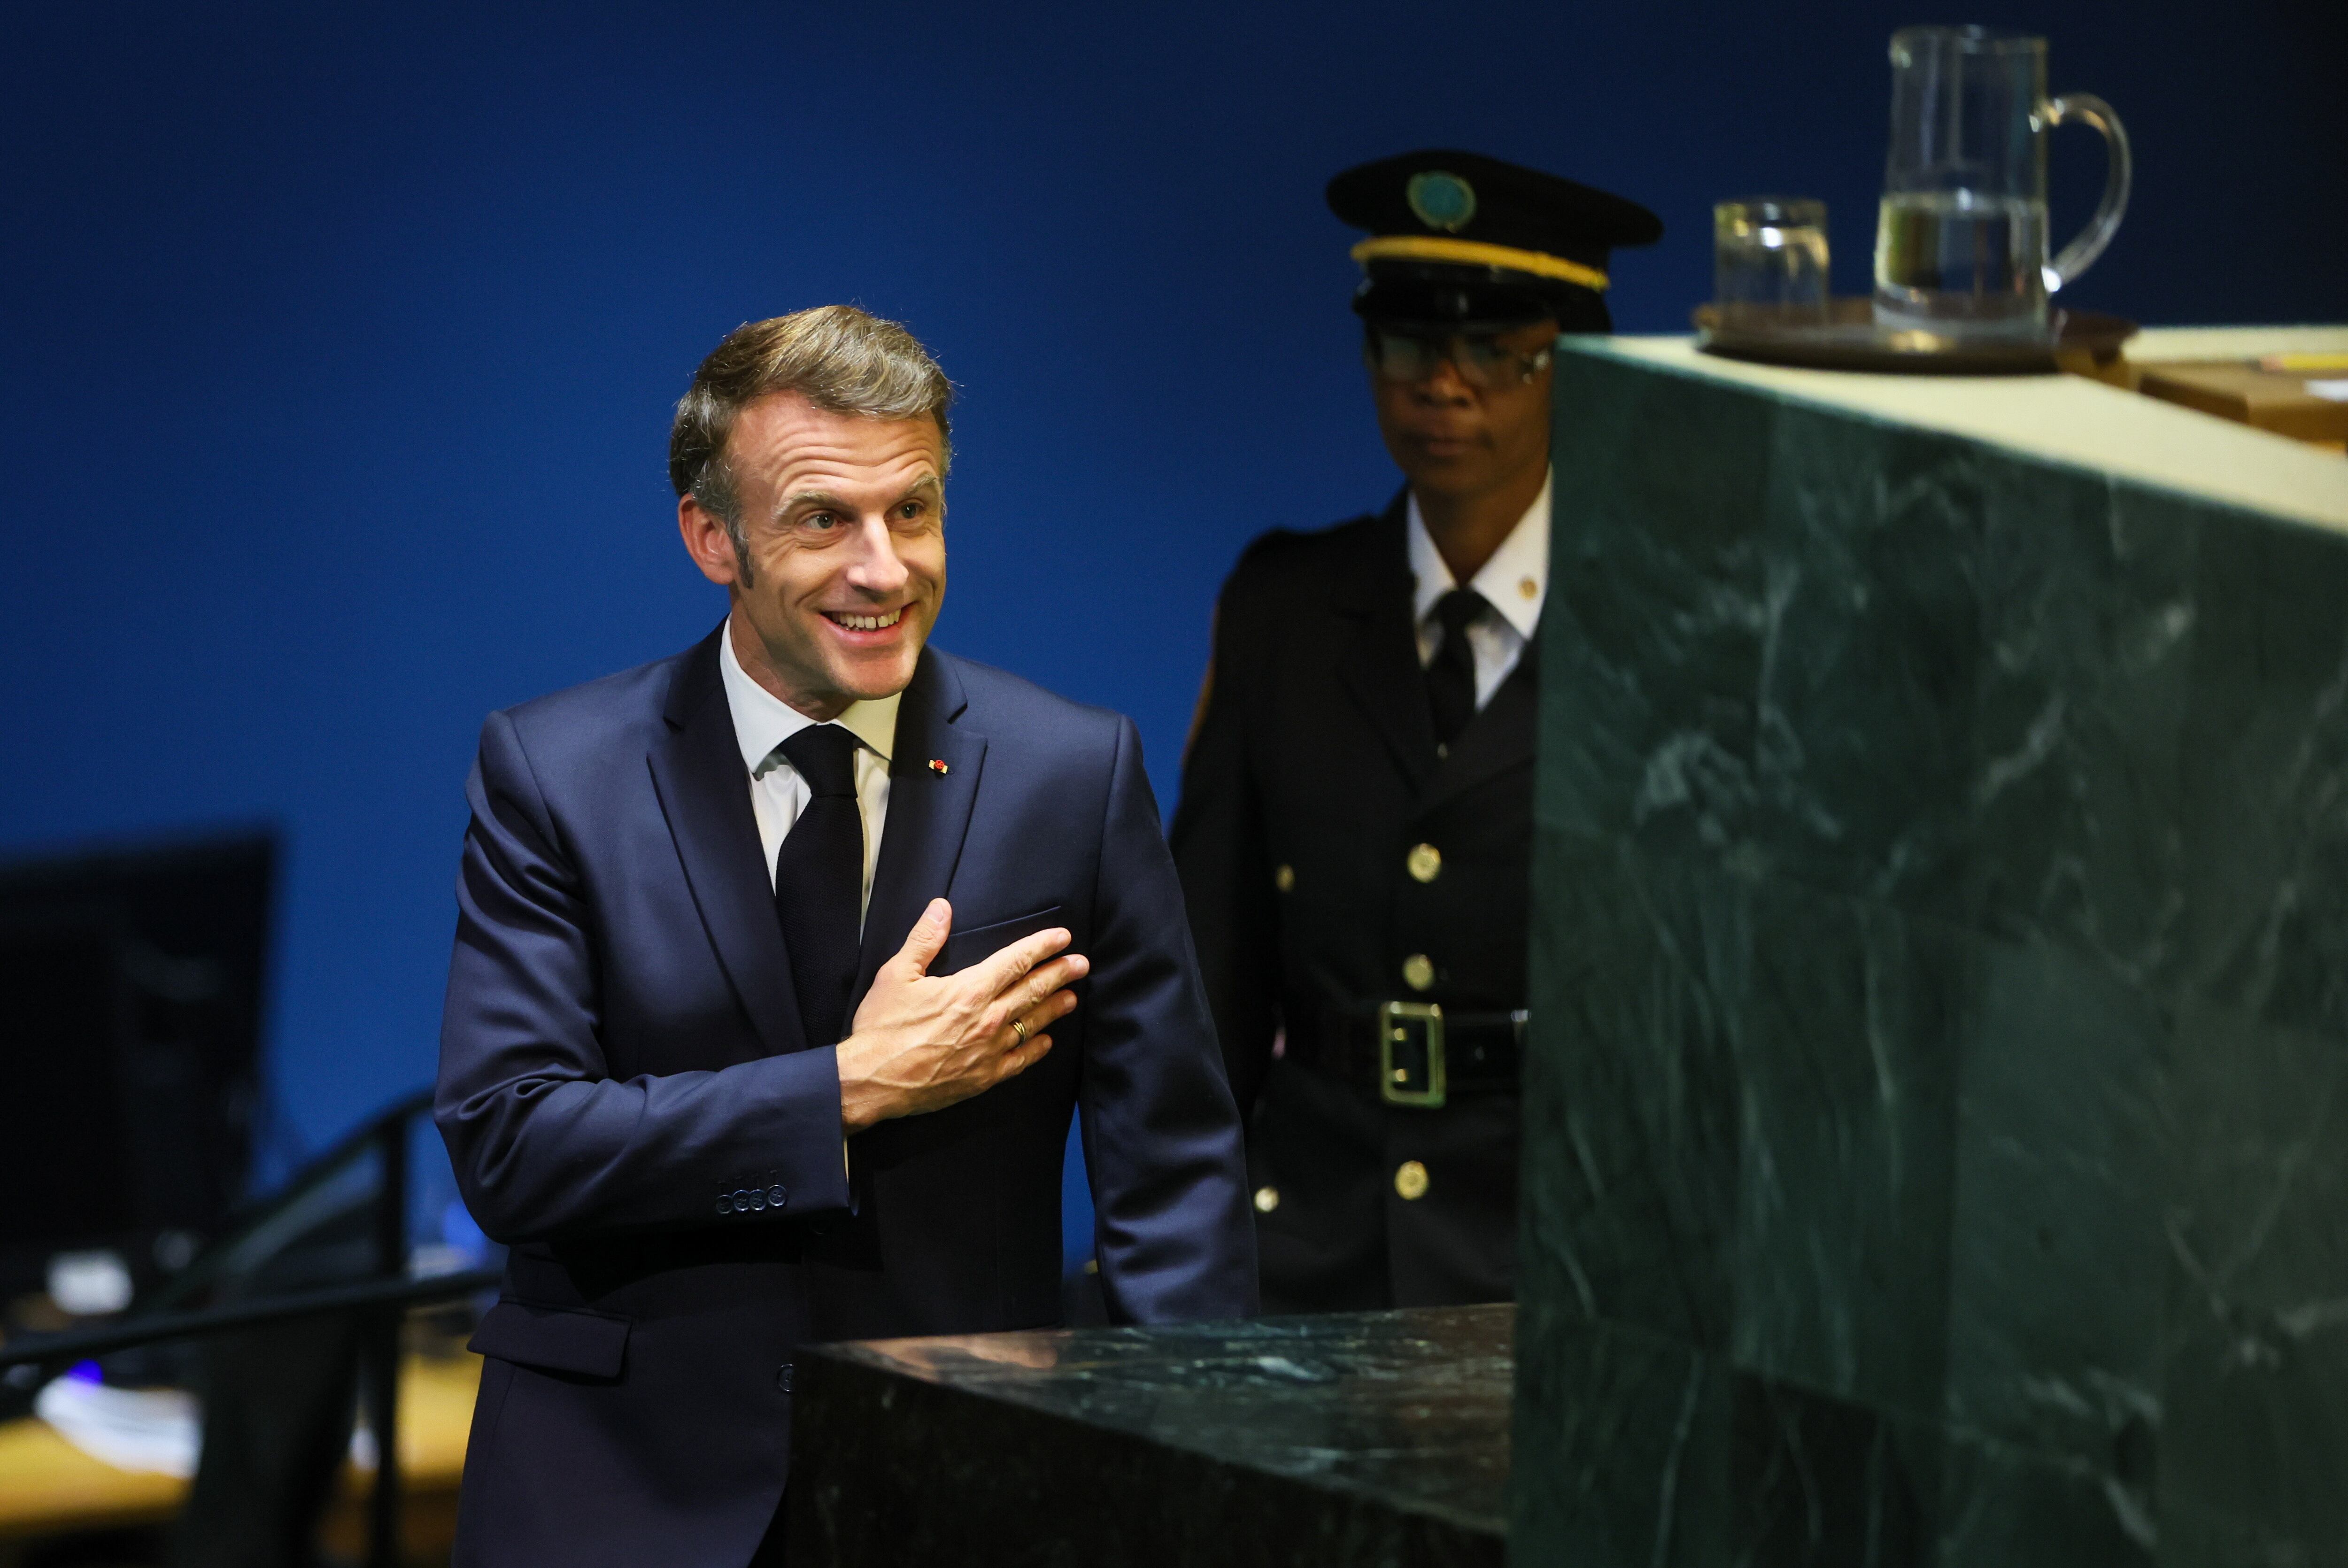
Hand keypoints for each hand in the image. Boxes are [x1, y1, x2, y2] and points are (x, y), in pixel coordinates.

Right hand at [834, 899, 1087, 1131]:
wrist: (873, 1081)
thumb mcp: (897, 974)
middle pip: (1034, 990)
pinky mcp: (984, 1077)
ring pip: (1032, 1023)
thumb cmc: (882, 1028)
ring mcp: (989, 1050)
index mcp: (970, 990)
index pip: (1017, 960)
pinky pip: (1020, 1061)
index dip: (1042, 946)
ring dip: (1055, 1008)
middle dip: (1061, 973)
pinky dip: (1036, 1049)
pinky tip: (1046, 1042)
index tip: (1063, 938)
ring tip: (1073, 998)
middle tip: (1082, 964)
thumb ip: (924, 939)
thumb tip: (942, 908)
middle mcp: (988, 1019)